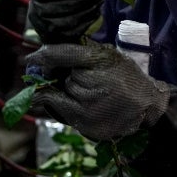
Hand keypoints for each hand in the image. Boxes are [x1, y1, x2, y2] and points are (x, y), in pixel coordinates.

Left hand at [26, 43, 169, 140]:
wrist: (146, 106)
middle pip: (64, 76)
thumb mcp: (110, 56)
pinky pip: (61, 110)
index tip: (30, 58)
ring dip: (70, 92)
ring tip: (92, 94)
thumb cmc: (125, 77)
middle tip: (90, 80)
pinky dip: (61, 105)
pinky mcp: (85, 123)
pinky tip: (73, 103)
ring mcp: (89, 106)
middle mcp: (94, 84)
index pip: (64, 54)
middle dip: (70, 77)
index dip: (45, 55)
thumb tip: (46, 56)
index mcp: (101, 61)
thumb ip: (83, 53)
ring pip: (63, 93)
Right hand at [27, 0, 104, 43]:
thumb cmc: (50, 1)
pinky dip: (88, 22)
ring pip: (72, 19)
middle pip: (67, 6)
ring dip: (90, 11)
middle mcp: (38, 13)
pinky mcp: (56, 39)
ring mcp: (47, 29)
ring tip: (100, 3)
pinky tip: (96, 13)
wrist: (41, 22)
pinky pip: (75, 31)